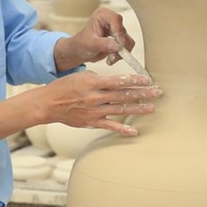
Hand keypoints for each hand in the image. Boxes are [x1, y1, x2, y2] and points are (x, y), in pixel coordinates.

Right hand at [38, 72, 159, 135]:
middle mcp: (95, 97)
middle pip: (123, 95)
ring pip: (120, 110)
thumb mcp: (82, 75)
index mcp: (93, 82)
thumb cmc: (65, 87)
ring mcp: (94, 111)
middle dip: (142, 93)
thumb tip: (117, 81)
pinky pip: (109, 126)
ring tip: (152, 108)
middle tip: (158, 92)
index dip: (134, 80)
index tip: (148, 79)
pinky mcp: (91, 122)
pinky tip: (134, 131)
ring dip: (138, 109)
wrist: (49, 103)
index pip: (118, 80)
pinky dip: (122, 130)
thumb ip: (100, 78)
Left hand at [54, 7, 135, 71]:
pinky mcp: (120, 39)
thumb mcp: (90, 44)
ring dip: (121, 52)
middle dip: (119, 46)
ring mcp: (117, 29)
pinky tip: (112, 58)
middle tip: (112, 56)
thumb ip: (104, 44)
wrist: (80, 51)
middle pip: (123, 31)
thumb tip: (118, 46)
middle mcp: (111, 20)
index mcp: (102, 15)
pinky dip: (122, 54)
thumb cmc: (81, 44)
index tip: (119, 44)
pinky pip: (127, 46)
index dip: (118, 32)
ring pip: (127, 40)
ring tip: (111, 59)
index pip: (116, 19)